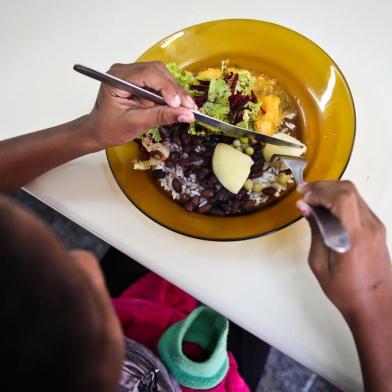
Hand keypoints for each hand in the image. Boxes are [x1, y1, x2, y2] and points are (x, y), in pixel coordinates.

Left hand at [84, 62, 194, 148]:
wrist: (98, 131)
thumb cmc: (110, 128)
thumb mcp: (136, 123)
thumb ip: (161, 117)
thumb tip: (187, 115)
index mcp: (117, 78)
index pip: (148, 74)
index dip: (167, 88)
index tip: (180, 105)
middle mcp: (124, 71)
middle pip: (157, 71)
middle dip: (175, 89)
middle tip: (190, 107)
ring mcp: (132, 74)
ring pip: (161, 75)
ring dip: (175, 91)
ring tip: (188, 108)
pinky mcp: (139, 81)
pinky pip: (159, 83)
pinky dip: (170, 94)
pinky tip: (179, 105)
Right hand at [297, 181, 390, 318]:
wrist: (376, 305)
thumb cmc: (345, 290)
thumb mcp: (320, 262)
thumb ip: (315, 230)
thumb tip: (305, 207)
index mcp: (355, 237)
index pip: (341, 198)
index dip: (319, 191)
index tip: (303, 198)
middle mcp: (370, 227)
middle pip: (349, 190)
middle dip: (323, 186)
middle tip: (304, 192)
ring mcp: (377, 226)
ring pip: (354, 194)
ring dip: (331, 191)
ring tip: (312, 199)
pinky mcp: (377, 228)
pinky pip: (358, 205)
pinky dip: (340, 200)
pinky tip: (326, 209)